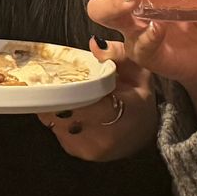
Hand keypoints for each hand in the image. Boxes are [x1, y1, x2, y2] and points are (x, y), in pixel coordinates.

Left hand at [35, 40, 160, 160]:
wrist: (143, 135)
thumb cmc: (139, 99)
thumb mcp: (137, 71)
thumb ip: (117, 54)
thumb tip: (94, 43)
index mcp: (123, 111)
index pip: (83, 99)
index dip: (66, 86)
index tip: (58, 74)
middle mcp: (105, 135)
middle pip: (65, 110)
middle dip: (57, 94)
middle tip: (53, 79)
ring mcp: (90, 147)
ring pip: (57, 120)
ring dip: (55, 106)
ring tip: (62, 92)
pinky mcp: (79, 152)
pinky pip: (58, 130)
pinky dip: (59, 117)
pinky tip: (69, 108)